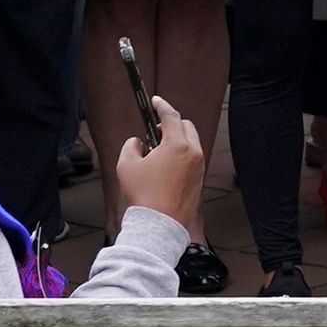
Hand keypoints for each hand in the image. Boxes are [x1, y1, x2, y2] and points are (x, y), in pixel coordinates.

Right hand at [111, 97, 207, 239]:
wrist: (160, 225)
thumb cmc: (143, 194)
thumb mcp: (127, 165)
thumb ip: (131, 146)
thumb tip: (139, 143)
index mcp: (178, 145)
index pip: (171, 116)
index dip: (161, 105)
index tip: (155, 101)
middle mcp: (194, 153)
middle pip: (186, 126)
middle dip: (171, 124)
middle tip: (153, 131)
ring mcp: (199, 167)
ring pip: (191, 143)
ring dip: (176, 141)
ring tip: (156, 153)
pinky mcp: (200, 180)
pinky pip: (192, 159)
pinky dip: (181, 156)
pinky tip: (165, 168)